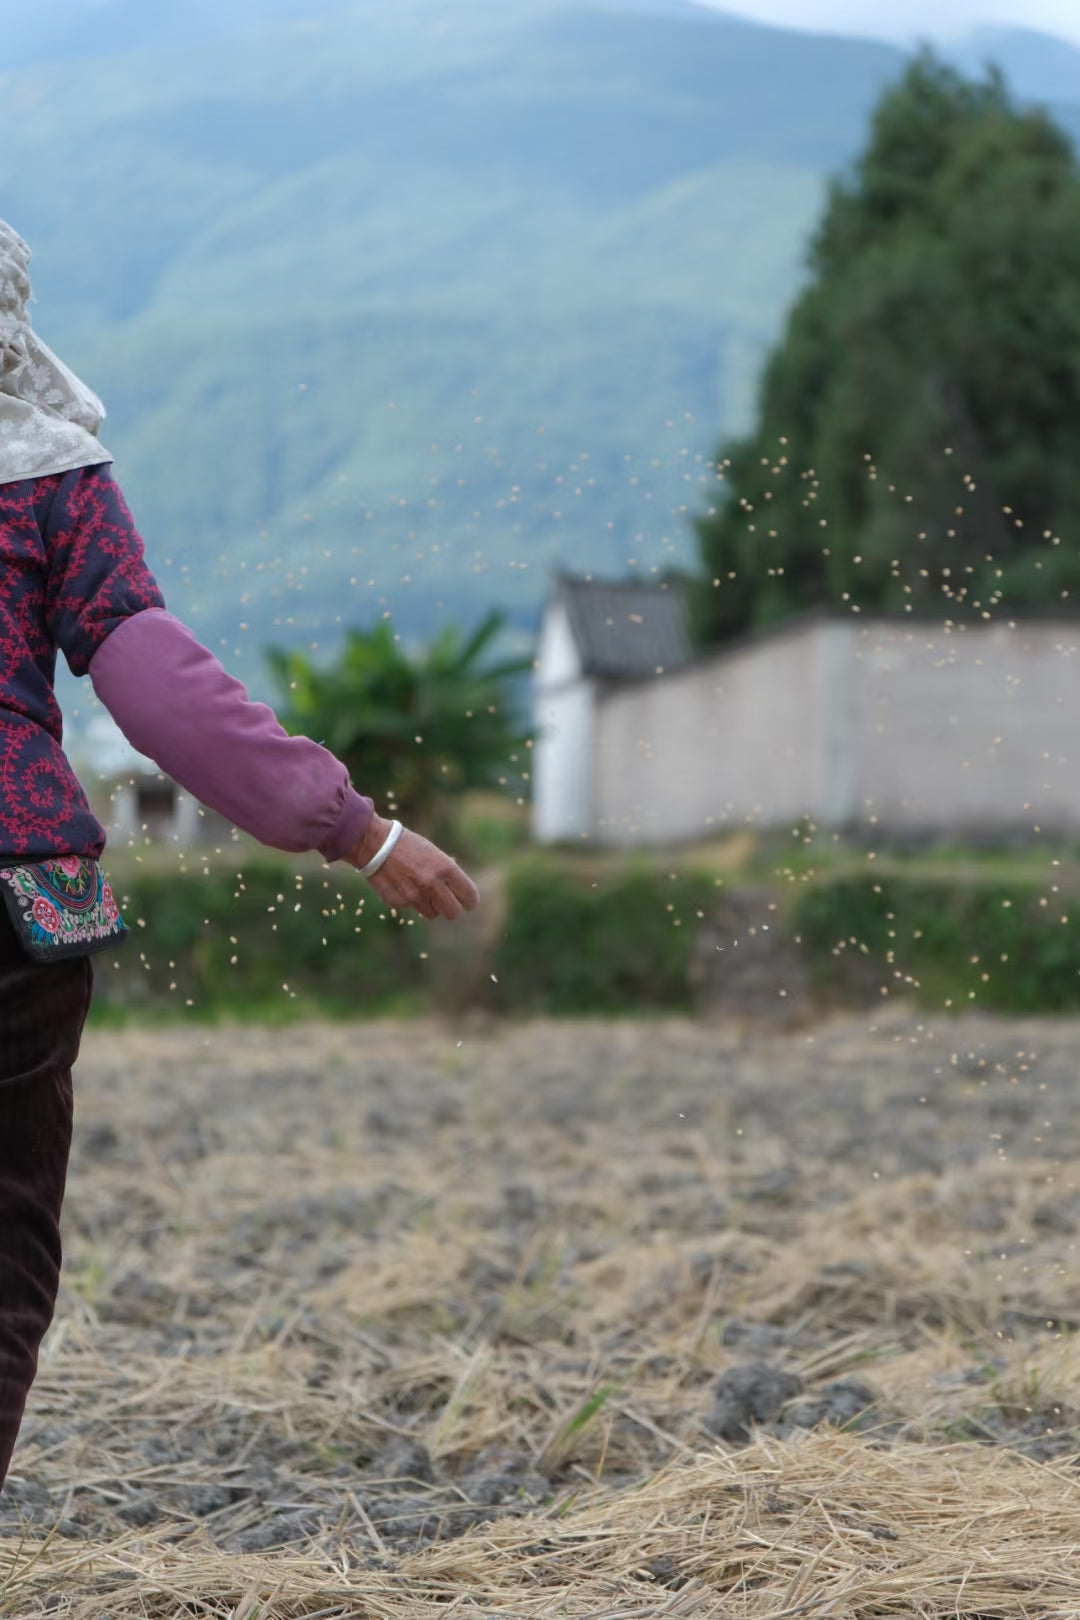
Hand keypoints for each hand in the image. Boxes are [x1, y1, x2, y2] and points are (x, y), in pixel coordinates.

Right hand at [345, 814, 479, 921]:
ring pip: (432, 914)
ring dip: (430, 906)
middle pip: (452, 912)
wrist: (375, 844)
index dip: (470, 901)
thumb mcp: (433, 853)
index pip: (468, 895)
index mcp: (445, 868)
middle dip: (451, 908)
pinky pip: (412, 908)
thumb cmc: (407, 845)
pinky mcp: (399, 903)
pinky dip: (410, 901)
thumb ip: (446, 873)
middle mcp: (432, 884)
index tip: (469, 903)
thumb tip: (458, 893)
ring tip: (421, 889)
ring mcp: (415, 896)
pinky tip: (402, 885)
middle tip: (447, 903)